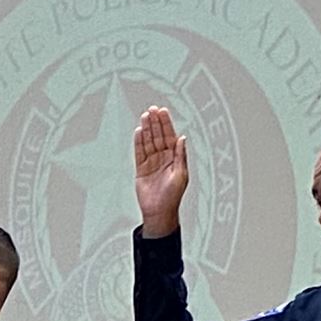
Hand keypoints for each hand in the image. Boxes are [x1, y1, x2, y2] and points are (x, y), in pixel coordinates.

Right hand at [133, 106, 190, 237]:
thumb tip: (182, 138)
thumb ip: (180, 155)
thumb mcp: (181, 175)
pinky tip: (138, 132)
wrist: (159, 212)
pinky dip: (138, 142)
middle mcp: (163, 158)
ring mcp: (152, 163)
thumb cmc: (173, 196)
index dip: (166, 124)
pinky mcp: (141, 169)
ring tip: (144, 116)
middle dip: (155, 123)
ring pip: (148, 142)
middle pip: (158, 136)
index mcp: (174, 158)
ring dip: (146, 129)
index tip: (162, 111)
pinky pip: (139, 153)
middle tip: (152, 109)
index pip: (170, 136)